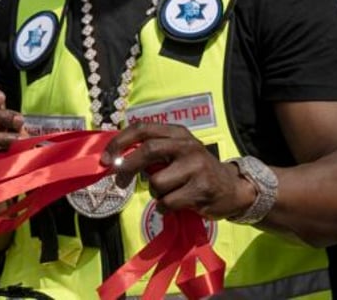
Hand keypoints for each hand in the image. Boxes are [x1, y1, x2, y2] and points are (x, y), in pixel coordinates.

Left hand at [100, 123, 255, 219]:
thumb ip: (152, 150)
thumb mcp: (177, 152)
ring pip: (156, 183)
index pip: (142, 129)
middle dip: (127, 167)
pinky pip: (167, 202)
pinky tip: (177, 204)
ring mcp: (195, 167)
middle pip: (148, 151)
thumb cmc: (195, 170)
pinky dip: (164, 207)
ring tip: (168, 193)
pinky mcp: (200, 189)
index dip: (119, 142)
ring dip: (154, 194)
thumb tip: (114, 159)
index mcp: (178, 133)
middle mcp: (187, 145)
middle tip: (119, 181)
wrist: (232, 188)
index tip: (104, 159)